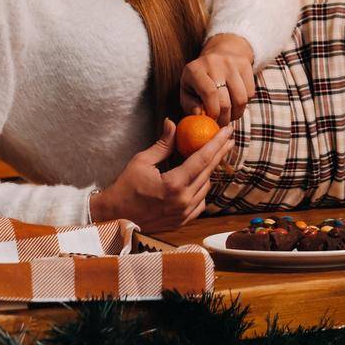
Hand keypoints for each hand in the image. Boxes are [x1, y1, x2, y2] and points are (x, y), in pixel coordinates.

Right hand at [90, 116, 234, 230]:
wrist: (115, 215)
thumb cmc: (126, 187)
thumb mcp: (142, 161)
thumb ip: (163, 144)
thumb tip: (172, 123)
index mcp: (174, 184)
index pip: (203, 159)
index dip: (217, 143)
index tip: (227, 131)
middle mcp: (183, 201)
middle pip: (208, 172)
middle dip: (220, 153)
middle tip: (228, 138)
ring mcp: (183, 213)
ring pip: (206, 187)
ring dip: (209, 171)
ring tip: (211, 157)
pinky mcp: (181, 221)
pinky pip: (200, 203)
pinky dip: (201, 189)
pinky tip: (199, 180)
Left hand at [180, 33, 254, 126]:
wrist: (220, 52)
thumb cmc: (200, 78)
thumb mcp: (187, 89)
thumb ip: (189, 104)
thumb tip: (199, 115)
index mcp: (195, 70)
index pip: (209, 93)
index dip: (213, 111)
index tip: (213, 120)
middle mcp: (213, 63)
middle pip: (225, 100)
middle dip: (224, 118)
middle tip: (222, 123)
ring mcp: (231, 63)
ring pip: (241, 99)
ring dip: (236, 114)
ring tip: (230, 115)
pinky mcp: (246, 65)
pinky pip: (250, 93)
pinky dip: (245, 104)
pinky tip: (236, 102)